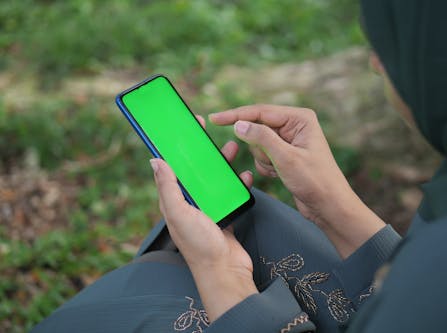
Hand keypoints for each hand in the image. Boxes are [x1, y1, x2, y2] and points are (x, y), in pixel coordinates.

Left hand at [150, 115, 256, 320]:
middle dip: (200, 151)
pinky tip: (245, 177)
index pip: (171, 168)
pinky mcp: (224, 215)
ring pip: (213, 180)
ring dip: (221, 164)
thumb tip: (155, 160)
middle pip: (193, 170)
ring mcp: (207, 209)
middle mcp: (189, 203)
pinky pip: (230, 194)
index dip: (173, 148)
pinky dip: (237, 184)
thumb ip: (168, 188)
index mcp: (174, 201)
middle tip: (205, 131)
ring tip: (232, 149)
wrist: (225, 272)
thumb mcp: (180, 214)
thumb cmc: (200, 245)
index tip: (180, 129)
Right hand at [209, 105, 384, 257]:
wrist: (329, 206)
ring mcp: (289, 140)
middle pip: (258, 128)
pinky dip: (266, 166)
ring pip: (258, 144)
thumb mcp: (286, 158)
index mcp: (300, 118)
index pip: (261, 111)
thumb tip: (239, 124)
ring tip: (281, 170)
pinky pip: (263, 155)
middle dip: (259, 147)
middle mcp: (295, 125)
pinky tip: (280, 175)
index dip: (236, 115)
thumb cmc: (316, 181)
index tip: (215, 118)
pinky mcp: (285, 154)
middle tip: (274, 162)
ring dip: (264, 159)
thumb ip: (261, 138)